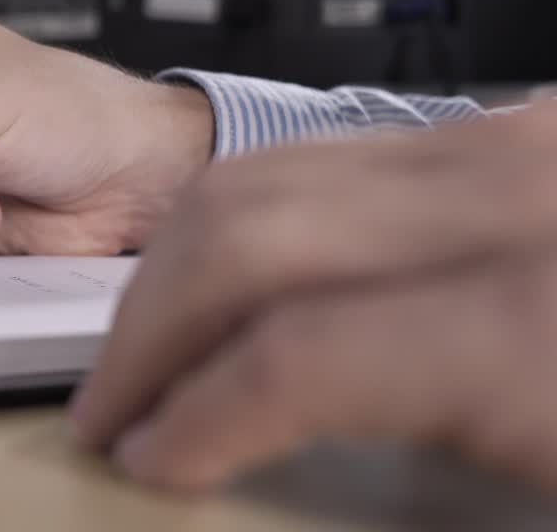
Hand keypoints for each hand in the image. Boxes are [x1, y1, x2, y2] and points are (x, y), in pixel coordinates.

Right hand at [66, 103, 556, 493]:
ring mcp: (512, 148)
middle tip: (113, 400)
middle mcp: (513, 200)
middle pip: (244, 242)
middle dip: (148, 334)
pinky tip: (235, 268)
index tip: (154, 455)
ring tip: (151, 339)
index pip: (286, 359)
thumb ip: (403, 464)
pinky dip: (249, 214)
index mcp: (529, 319)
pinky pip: (326, 157)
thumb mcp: (553, 491)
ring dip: (179, 266)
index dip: (192, 421)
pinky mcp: (514, 134)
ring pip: (266, 177)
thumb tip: (274, 469)